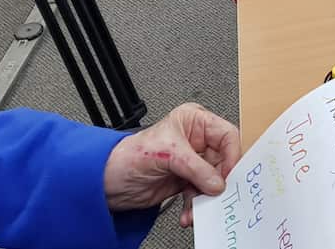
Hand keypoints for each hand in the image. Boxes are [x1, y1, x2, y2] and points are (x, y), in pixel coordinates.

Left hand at [104, 103, 239, 226]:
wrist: (103, 182)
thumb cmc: (127, 156)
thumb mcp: (167, 155)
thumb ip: (196, 168)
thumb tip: (219, 182)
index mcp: (194, 121)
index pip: (226, 135)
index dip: (232, 155)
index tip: (230, 174)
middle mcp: (195, 140)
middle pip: (222, 160)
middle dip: (218, 181)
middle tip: (218, 195)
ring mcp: (190, 162)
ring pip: (212, 180)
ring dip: (207, 197)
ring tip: (198, 208)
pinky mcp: (184, 181)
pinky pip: (200, 194)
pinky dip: (196, 206)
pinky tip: (189, 213)